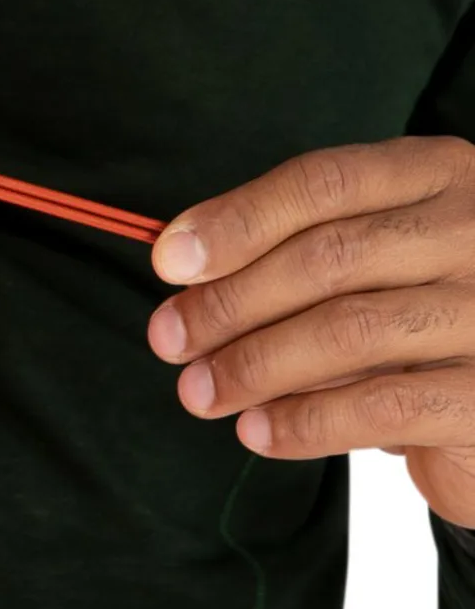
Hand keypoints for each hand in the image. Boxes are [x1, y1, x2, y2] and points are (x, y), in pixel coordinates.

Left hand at [147, 138, 474, 524]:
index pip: (323, 183)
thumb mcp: (377, 261)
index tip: (170, 262)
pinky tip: (257, 431)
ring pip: (348, 331)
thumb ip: (304, 253)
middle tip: (170, 339)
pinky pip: (381, 407)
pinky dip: (305, 421)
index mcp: (439, 176)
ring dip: (255, 365)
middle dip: (231, 301)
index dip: (237, 220)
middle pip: (328, 256)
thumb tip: (189, 276)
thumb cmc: (424, 319)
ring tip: (201, 392)